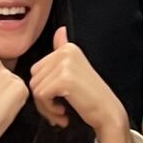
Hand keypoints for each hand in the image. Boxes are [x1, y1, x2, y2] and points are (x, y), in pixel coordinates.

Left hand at [27, 27, 133, 142]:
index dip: (44, 89)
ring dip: (45, 107)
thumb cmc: (90, 97)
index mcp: (68, 48)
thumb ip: (63, 50)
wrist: (107, 112)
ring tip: (61, 112)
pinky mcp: (63, 79)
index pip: (37, 70)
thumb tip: (60, 30)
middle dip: (43, 99)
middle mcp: (65, 52)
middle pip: (34, 79)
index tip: (58, 99)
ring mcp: (65, 64)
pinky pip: (41, 96)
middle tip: (58, 109)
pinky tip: (63, 112)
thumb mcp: (75, 69)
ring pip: (36, 89)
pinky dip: (49, 109)